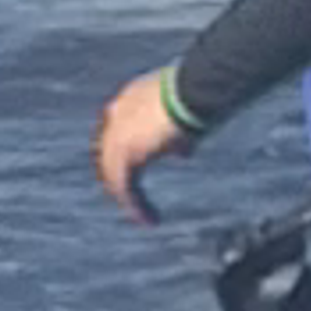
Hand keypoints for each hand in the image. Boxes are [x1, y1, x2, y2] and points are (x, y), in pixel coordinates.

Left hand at [93, 70, 183, 214]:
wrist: (194, 90)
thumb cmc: (199, 94)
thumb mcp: (187, 114)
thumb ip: (178, 134)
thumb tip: (181, 151)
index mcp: (130, 99)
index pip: (119, 132)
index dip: (128, 153)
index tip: (139, 170)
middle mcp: (117, 115)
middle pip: (110, 155)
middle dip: (120, 178)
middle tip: (133, 199)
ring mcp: (118, 134)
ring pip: (115, 175)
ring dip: (129, 197)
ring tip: (144, 215)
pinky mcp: (125, 154)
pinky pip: (125, 187)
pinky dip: (136, 205)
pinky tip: (149, 219)